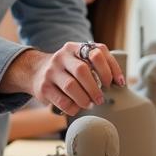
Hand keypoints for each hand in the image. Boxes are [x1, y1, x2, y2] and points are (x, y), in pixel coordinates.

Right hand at [2, 42, 124, 115]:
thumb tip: (120, 83)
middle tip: (101, 99)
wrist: (35, 71)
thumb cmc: (67, 69)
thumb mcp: (79, 60)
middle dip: (95, 87)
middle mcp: (62, 56)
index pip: (98, 51)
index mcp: (75, 47)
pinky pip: (62, 100)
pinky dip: (73, 107)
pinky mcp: (44, 87)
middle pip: (83, 70)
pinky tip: (77, 108)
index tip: (118, 83)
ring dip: (85, 98)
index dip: (111, 68)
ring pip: (71, 86)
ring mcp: (51, 71)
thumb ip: (97, 65)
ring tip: (90, 104)